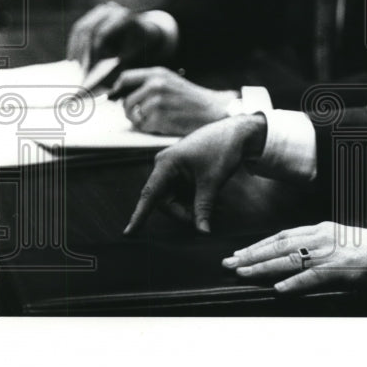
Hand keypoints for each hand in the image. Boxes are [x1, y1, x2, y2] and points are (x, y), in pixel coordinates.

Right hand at [66, 2, 156, 69]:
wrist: (141, 30)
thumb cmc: (137, 44)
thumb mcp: (131, 53)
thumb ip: (117, 61)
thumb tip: (101, 76)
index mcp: (123, 17)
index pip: (101, 34)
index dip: (93, 51)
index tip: (88, 67)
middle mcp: (110, 9)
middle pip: (88, 30)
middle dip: (82, 51)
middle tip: (79, 68)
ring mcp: (99, 10)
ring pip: (80, 28)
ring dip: (75, 48)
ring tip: (74, 65)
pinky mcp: (92, 14)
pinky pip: (78, 28)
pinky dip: (74, 44)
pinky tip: (73, 59)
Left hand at [110, 67, 233, 134]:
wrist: (214, 110)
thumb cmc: (193, 99)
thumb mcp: (172, 82)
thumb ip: (150, 84)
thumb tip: (122, 95)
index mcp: (158, 73)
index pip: (125, 78)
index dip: (118, 90)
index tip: (118, 98)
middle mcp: (155, 84)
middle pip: (126, 101)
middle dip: (131, 112)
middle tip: (142, 116)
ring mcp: (156, 101)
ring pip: (133, 115)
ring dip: (142, 121)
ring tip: (158, 119)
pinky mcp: (159, 117)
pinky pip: (143, 126)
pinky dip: (151, 129)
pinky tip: (165, 124)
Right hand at [123, 113, 265, 234]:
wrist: (238, 133)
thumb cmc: (223, 151)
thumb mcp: (212, 182)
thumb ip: (204, 207)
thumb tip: (202, 232)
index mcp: (166, 163)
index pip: (150, 195)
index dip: (139, 216)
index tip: (128, 234)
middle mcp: (165, 165)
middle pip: (164, 201)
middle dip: (183, 212)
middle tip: (204, 219)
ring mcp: (173, 168)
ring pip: (174, 198)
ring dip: (190, 207)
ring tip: (215, 209)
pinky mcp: (182, 171)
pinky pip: (182, 192)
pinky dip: (194, 200)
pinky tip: (213, 202)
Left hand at [222, 222, 366, 294]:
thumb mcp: (346, 245)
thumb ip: (323, 250)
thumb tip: (300, 263)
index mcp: (325, 228)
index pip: (284, 235)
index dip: (259, 245)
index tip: (239, 253)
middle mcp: (325, 235)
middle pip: (280, 244)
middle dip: (251, 254)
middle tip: (227, 263)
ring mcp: (334, 251)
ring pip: (290, 258)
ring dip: (263, 267)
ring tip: (241, 274)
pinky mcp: (344, 268)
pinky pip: (314, 277)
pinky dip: (294, 284)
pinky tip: (278, 290)